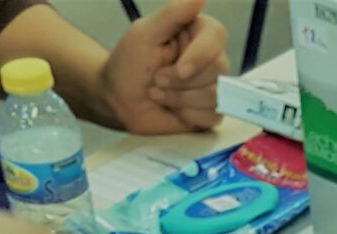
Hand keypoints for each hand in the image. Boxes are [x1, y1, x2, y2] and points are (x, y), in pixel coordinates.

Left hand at [105, 0, 228, 134]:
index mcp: (197, 33)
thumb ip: (173, 14)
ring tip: (158, 94)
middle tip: (157, 80)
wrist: (118, 100)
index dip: (201, 55)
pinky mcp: (209, 110)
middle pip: (219, 69)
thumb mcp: (145, 33)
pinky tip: (172, 109)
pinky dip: (188, 115)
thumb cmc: (129, 64)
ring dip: (180, 99)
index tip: (180, 69)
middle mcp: (209, 58)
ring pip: (216, 95)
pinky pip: (213, 116)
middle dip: (182, 81)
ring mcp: (211, 86)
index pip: (217, 36)